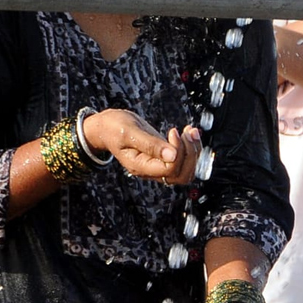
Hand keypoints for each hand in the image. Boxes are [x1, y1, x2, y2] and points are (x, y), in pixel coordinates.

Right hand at [83, 109, 201, 185]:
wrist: (108, 127)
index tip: (172, 132)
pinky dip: (192, 147)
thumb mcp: (129, 132)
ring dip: (194, 151)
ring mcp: (158, 164)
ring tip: (190, 131)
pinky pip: (184, 160)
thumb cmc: (114, 128)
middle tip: (187, 133)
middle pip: (181, 175)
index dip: (178, 152)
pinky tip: (188, 131)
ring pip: (186, 170)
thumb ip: (150, 144)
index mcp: (140, 167)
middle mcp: (151, 170)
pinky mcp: (164, 156)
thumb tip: (172, 156)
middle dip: (191, 154)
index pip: (170, 170)